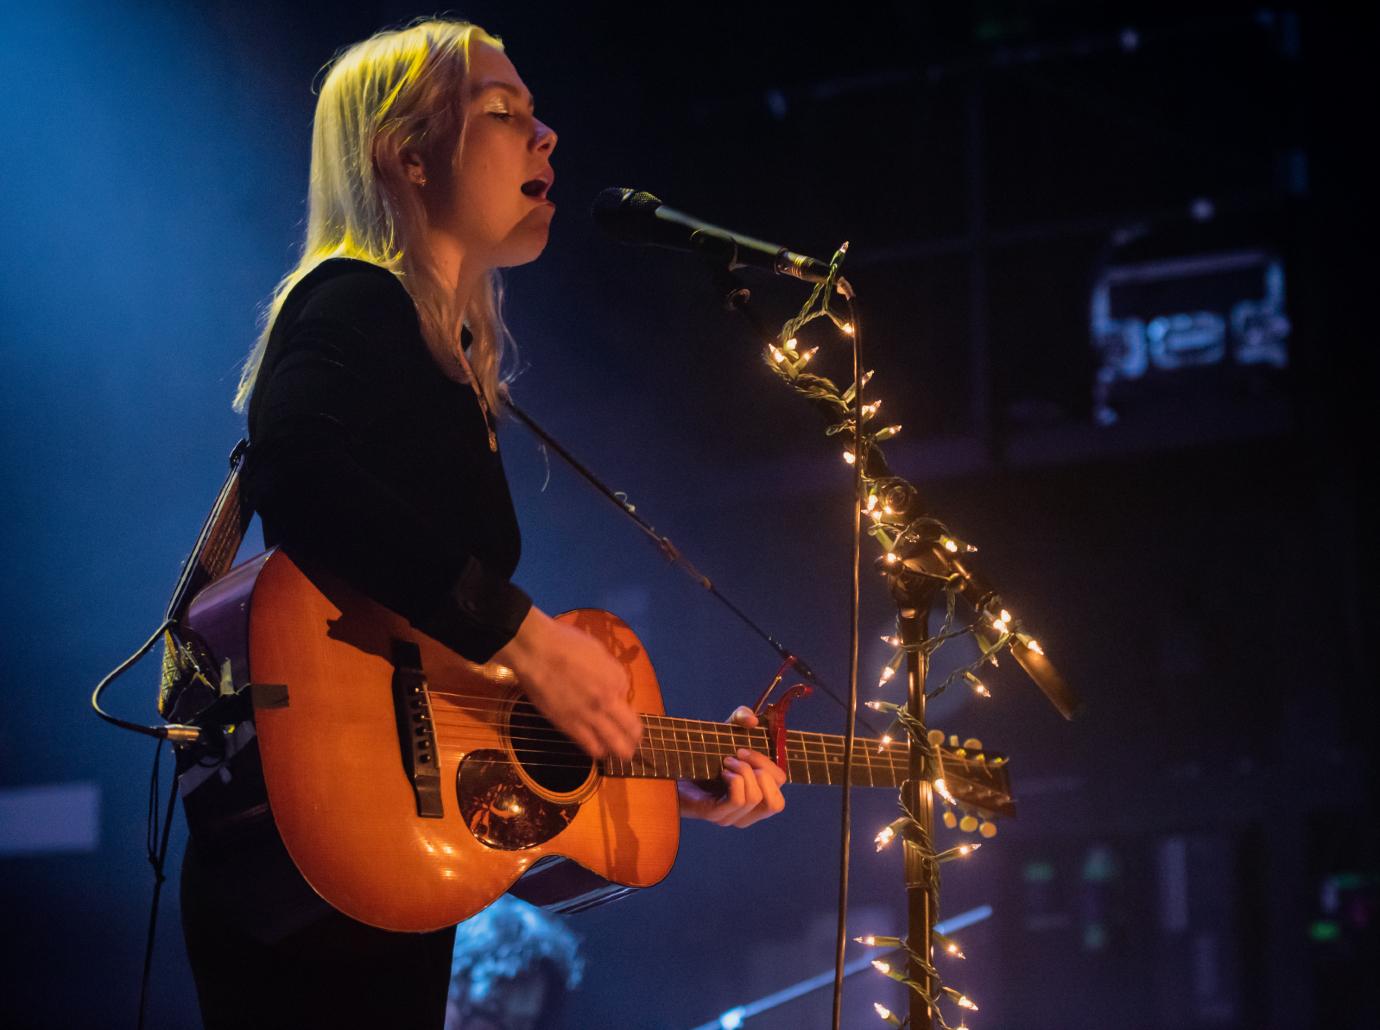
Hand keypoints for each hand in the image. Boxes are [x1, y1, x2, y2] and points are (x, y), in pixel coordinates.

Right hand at [493, 606, 641, 760]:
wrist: (536, 651)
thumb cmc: (565, 643)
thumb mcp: (598, 652)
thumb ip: (609, 672)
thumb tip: (612, 686)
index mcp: (617, 678)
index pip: (628, 697)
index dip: (621, 700)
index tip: (614, 702)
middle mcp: (609, 700)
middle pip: (632, 729)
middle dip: (634, 737)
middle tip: (633, 741)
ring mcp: (590, 715)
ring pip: (615, 744)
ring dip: (621, 750)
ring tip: (620, 752)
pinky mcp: (570, 726)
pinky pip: (591, 746)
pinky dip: (598, 751)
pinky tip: (599, 750)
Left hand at [679, 706, 786, 827]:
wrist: (672, 765)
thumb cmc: (703, 753)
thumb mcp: (726, 732)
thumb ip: (742, 718)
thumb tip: (752, 721)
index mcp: (758, 795)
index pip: (781, 786)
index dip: (769, 764)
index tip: (746, 749)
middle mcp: (749, 812)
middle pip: (776, 801)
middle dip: (761, 769)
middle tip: (738, 755)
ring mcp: (733, 817)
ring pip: (755, 798)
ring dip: (743, 772)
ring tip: (726, 762)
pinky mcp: (716, 815)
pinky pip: (738, 800)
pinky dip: (734, 781)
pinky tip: (722, 772)